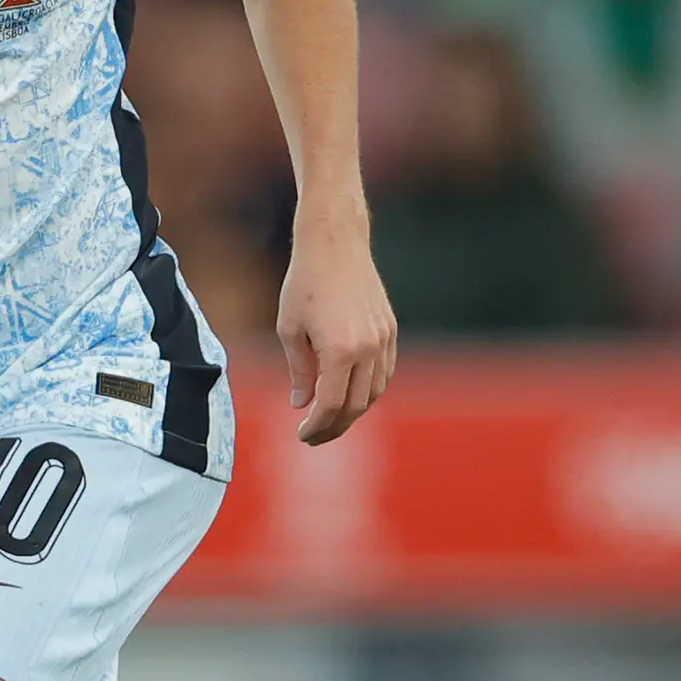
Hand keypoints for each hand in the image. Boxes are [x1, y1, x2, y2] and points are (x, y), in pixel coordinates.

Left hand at [278, 217, 395, 444]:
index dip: (317, 426)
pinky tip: (350, 394)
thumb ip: (299, 370)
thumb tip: (302, 404)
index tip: (302, 435)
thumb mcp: (290, 329)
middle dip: (334, 426)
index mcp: (340, 350)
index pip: (331, 404)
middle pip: (356, 405)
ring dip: (353, 411)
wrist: (335, 244)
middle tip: (314, 435)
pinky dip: (369, 390)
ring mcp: (384, 339)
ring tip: (330, 418)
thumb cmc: (304, 284)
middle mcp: (368, 348)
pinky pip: (384, 373)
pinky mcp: (390, 330)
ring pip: (374, 392)